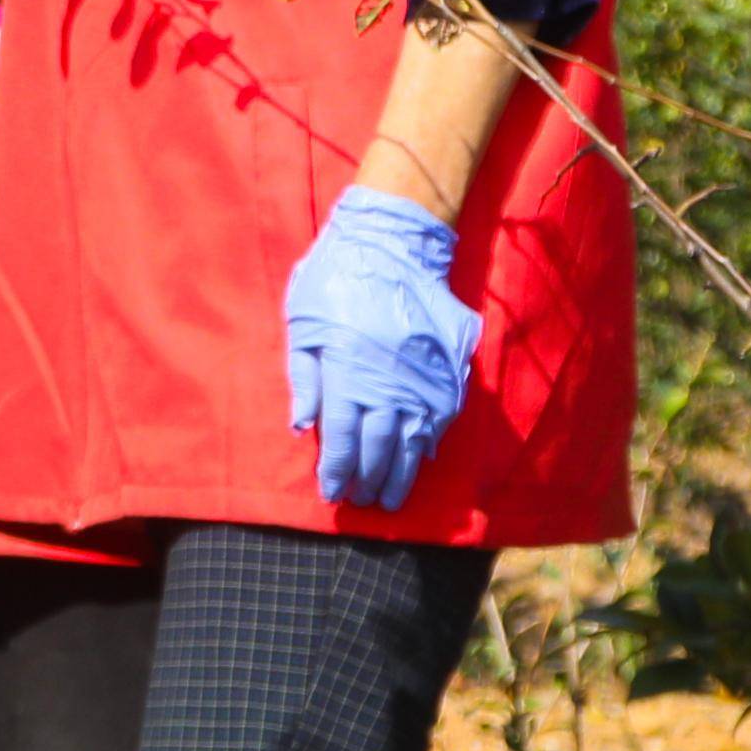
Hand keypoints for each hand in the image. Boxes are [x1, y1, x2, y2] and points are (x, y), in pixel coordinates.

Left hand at [283, 186, 482, 511]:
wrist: (395, 246)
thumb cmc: (337, 281)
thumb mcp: (303, 324)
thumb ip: (304, 378)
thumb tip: (303, 427)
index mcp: (347, 376)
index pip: (342, 441)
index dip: (338, 471)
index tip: (333, 492)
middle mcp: (387, 386)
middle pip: (379, 448)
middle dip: (370, 480)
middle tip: (365, 504)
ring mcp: (422, 381)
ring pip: (413, 442)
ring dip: (403, 474)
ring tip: (393, 499)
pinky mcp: (447, 373)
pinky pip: (440, 419)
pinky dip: (429, 444)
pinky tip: (423, 460)